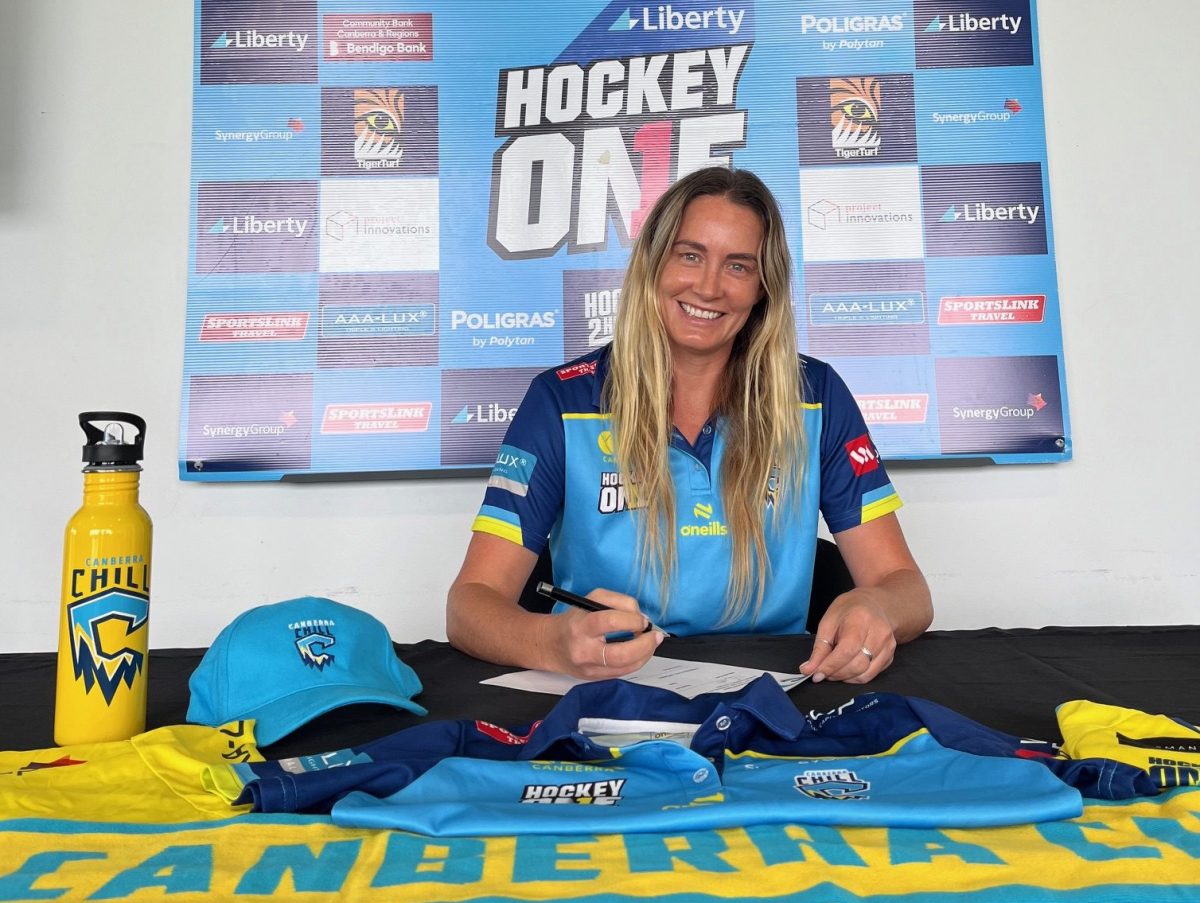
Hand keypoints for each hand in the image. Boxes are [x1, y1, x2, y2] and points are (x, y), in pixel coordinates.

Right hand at [540, 588, 662, 678]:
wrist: (551, 645)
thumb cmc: (574, 620)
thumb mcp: (591, 600)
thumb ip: (618, 602)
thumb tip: (642, 618)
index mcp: (581, 626)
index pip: (609, 621)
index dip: (632, 620)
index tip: (641, 620)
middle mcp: (583, 650)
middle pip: (620, 654)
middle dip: (644, 645)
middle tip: (654, 636)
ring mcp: (589, 668)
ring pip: (625, 667)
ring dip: (645, 654)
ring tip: (650, 643)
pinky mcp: (594, 678)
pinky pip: (622, 673)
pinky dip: (637, 662)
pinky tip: (640, 652)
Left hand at [799, 587, 896, 683]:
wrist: (874, 604)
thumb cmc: (848, 611)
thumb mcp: (828, 622)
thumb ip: (819, 648)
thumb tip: (808, 670)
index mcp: (860, 619)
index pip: (846, 650)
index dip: (830, 666)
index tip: (816, 674)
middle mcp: (879, 633)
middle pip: (857, 665)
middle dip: (836, 674)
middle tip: (823, 673)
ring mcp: (888, 645)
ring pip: (865, 674)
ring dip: (845, 677)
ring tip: (833, 670)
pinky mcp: (890, 655)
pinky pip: (872, 674)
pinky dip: (856, 677)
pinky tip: (847, 668)